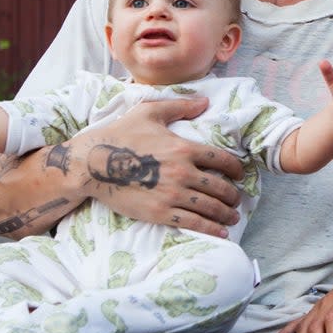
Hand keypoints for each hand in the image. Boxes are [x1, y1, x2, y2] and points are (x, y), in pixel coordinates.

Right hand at [80, 98, 245, 237]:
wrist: (92, 163)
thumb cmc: (120, 134)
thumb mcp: (149, 112)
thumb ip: (179, 106)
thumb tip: (204, 101)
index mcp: (184, 148)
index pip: (222, 160)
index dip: (236, 169)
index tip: (240, 175)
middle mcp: (183, 172)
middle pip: (220, 187)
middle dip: (233, 195)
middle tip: (236, 199)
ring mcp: (172, 194)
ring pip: (210, 207)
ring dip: (227, 213)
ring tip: (232, 215)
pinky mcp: (160, 212)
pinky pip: (193, 223)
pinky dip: (211, 229)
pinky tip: (221, 231)